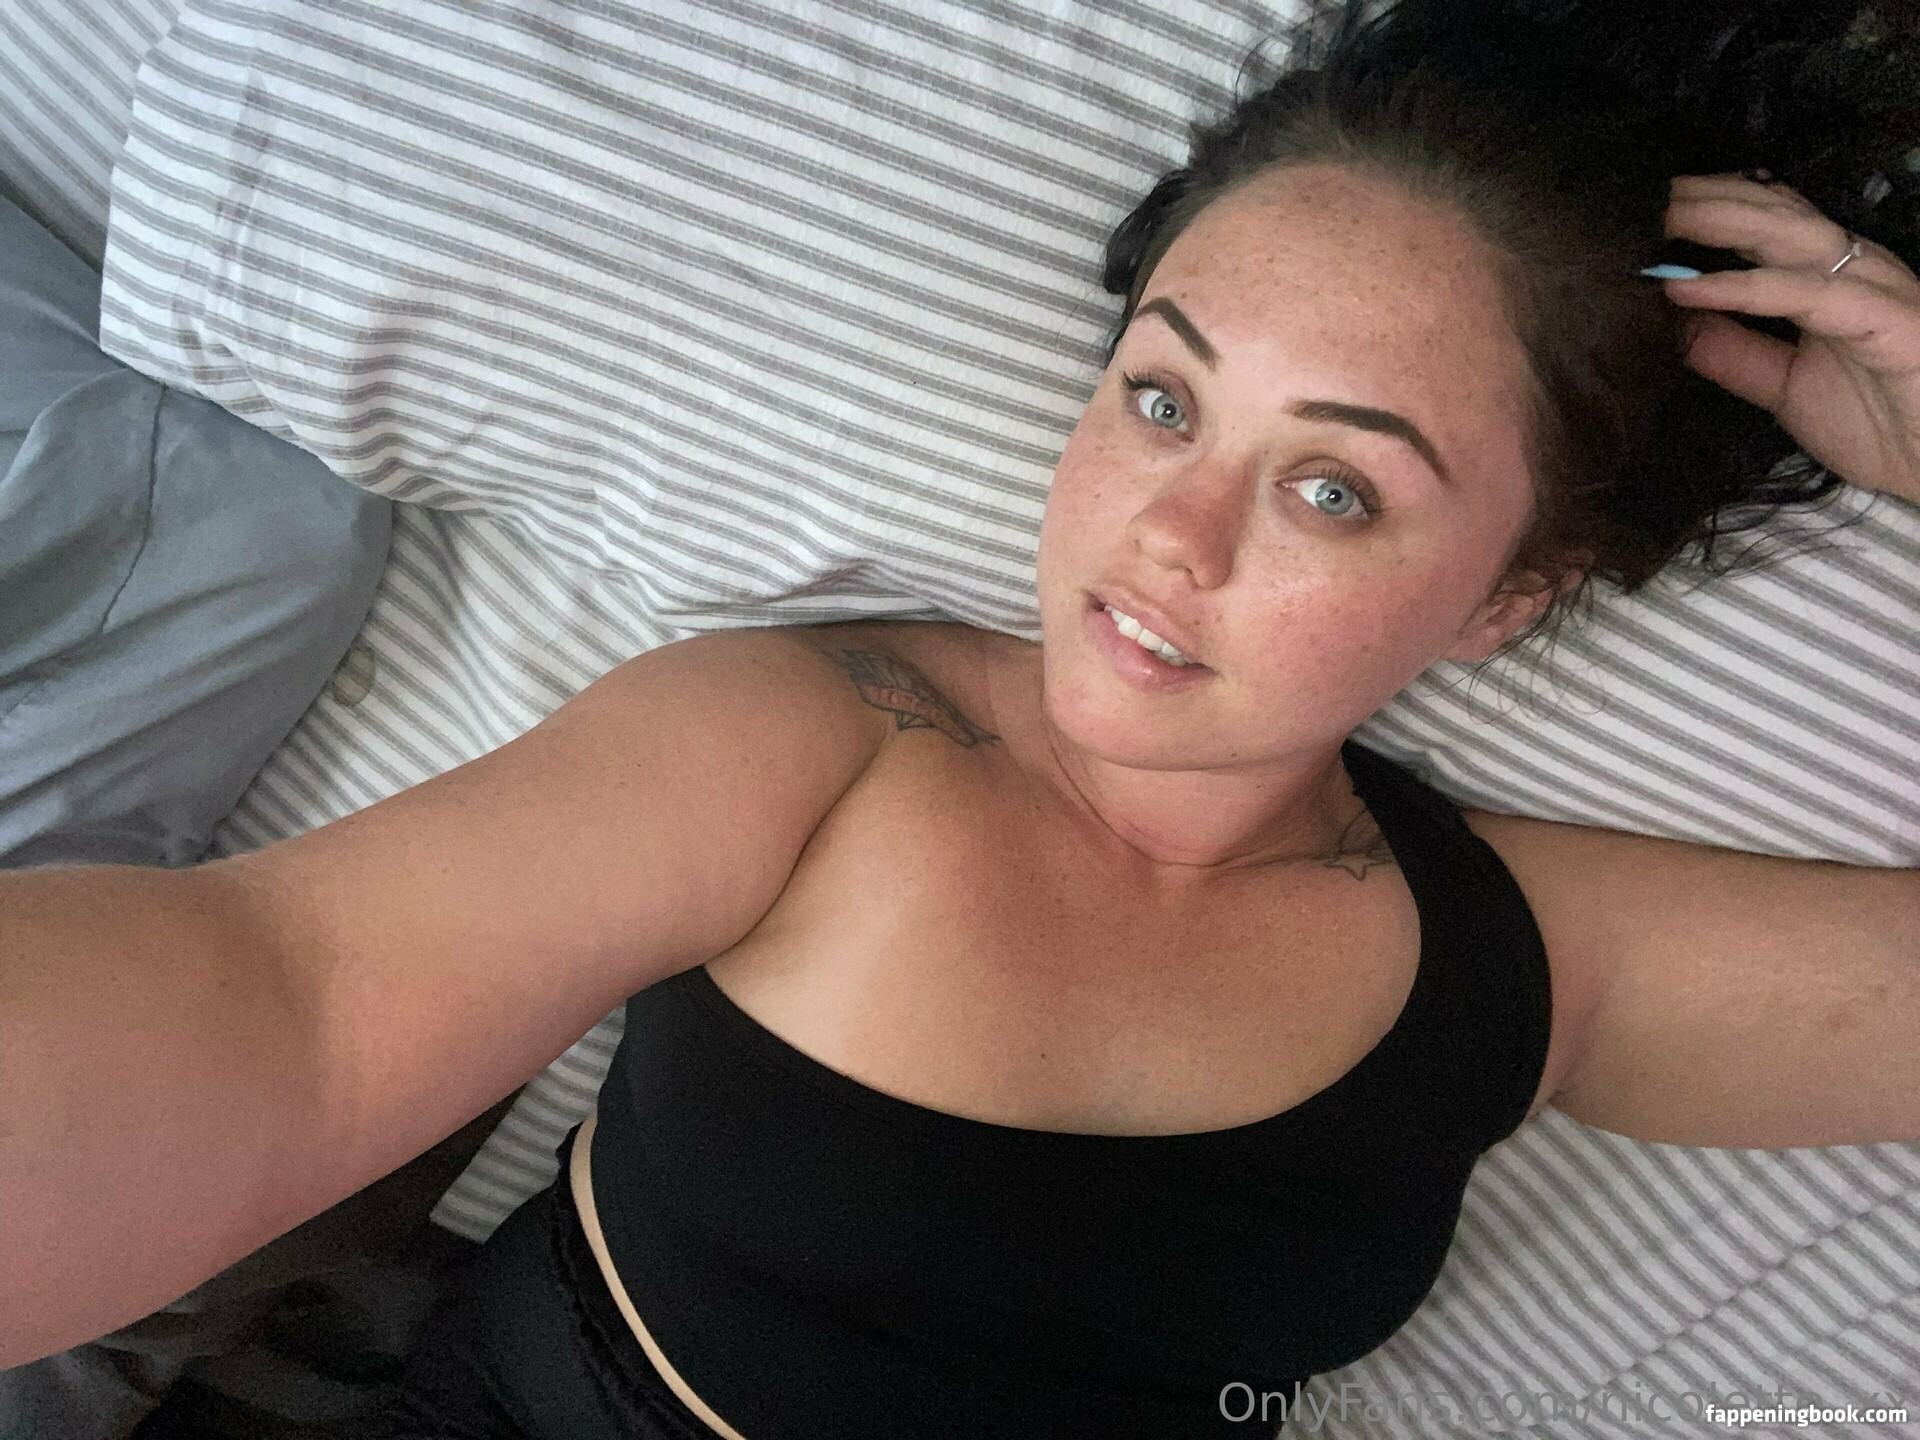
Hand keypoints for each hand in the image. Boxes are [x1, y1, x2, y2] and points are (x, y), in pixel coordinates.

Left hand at [1660, 172, 1919, 506]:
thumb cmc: (1882, 424)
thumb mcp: (1784, 388)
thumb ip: (1736, 355)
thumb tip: (1678, 323)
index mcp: (1829, 278)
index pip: (1761, 223)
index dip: (1704, 208)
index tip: (1640, 208)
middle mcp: (1850, 269)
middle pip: (1767, 213)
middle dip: (1701, 198)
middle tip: (1634, 193)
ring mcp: (1870, 288)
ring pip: (1784, 235)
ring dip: (1714, 222)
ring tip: (1653, 218)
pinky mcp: (1883, 319)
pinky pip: (1804, 294)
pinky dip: (1743, 287)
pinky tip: (1688, 289)